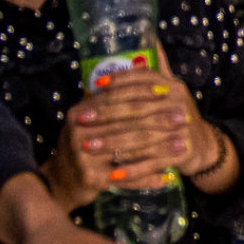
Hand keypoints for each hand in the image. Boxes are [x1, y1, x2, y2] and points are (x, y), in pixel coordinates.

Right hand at [41, 68, 192, 209]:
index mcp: (79, 113)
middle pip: (125, 124)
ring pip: (129, 150)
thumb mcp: (88, 116)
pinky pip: (127, 178)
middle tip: (184, 117)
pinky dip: (148, 177)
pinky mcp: (91, 180)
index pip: (114, 98)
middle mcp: (78, 133)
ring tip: (182, 143)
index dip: (142, 93)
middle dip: (158, 120)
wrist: (60, 181)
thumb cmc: (83, 142)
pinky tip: (167, 175)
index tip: (168, 91)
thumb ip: (110, 95)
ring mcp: (83, 158)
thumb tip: (142, 62)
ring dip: (159, 148)